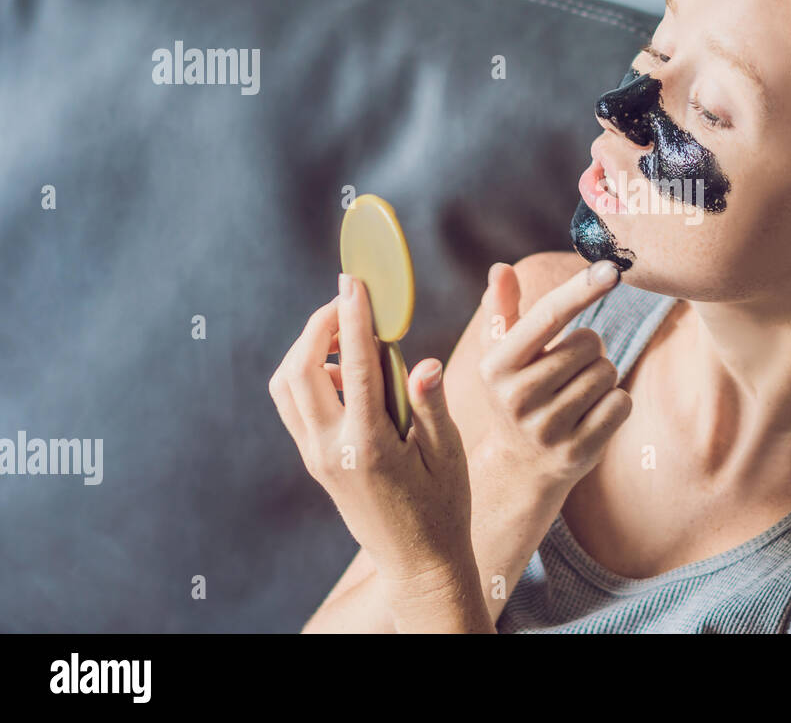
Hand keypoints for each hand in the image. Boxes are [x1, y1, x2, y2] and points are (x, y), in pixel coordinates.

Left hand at [268, 273, 479, 598]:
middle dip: (318, 326)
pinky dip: (307, 375)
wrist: (419, 562)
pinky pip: (293, 406)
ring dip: (307, 349)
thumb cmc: (444, 505)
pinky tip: (345, 372)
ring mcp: (316, 457)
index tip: (353, 283)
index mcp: (369, 445)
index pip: (354, 366)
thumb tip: (422, 362)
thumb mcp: (448, 454)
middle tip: (349, 302)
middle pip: (299, 370)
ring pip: (286, 387)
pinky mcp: (314, 461)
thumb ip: (430, 404)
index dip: (352, 318)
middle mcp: (331, 450)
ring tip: (346, 335)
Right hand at [473, 259, 629, 496]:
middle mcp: (517, 397)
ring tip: (576, 393)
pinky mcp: (578, 451)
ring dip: (601, 376)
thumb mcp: (499, 354)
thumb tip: (500, 269)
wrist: (520, 467)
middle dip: (589, 349)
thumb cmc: (515, 393)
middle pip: (589, 342)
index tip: (612, 269)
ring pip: (607, 372)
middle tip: (568, 369)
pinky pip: (621, 403)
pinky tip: (591, 414)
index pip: (548, 316)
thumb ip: (501, 309)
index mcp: (496, 366)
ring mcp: (547, 428)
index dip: (582, 289)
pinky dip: (615, 402)